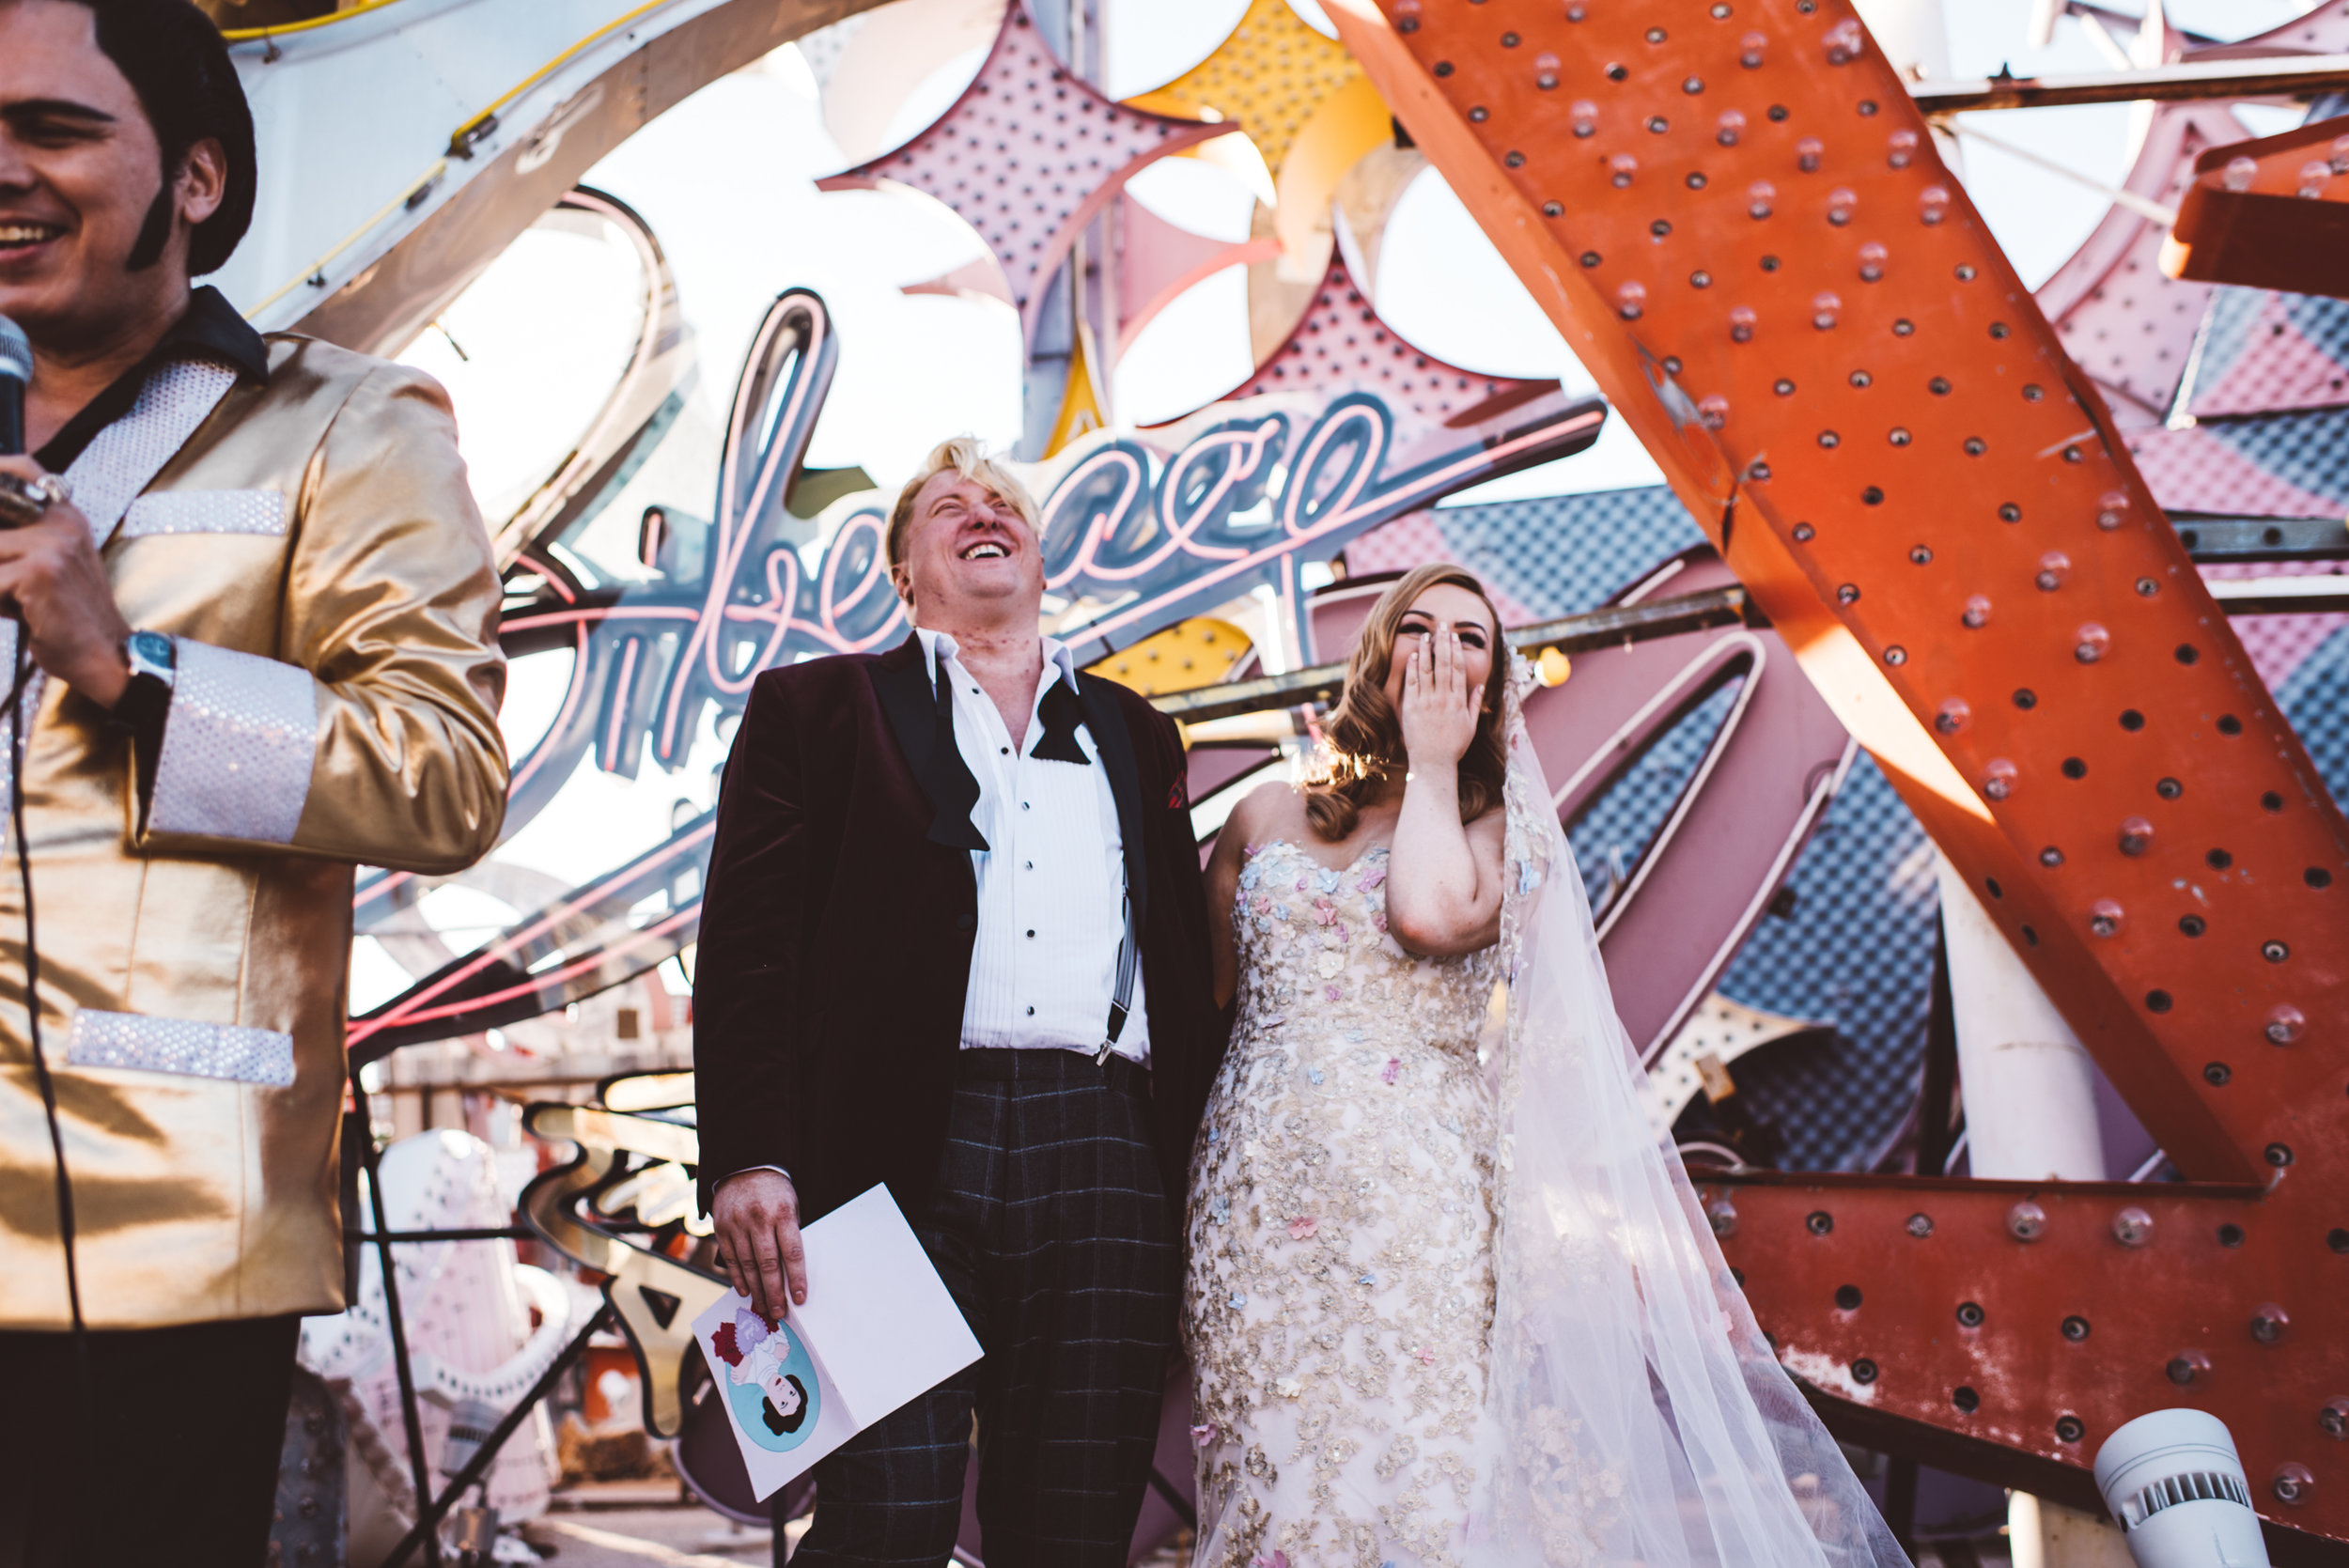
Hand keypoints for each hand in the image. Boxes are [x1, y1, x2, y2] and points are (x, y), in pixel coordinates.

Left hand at [0, 458, 130, 707]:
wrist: (106, 655)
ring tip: (12, 601)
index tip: (0, 523)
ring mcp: (52, 544)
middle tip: (11, 581)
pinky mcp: (41, 570)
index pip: (20, 469)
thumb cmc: (70, 618)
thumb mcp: (48, 568)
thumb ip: (18, 543)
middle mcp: (61, 521)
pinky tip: (17, 613)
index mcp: (65, 516)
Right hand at [712, 1168, 806, 1319]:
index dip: (796, 1278)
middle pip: (768, 1263)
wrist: (744, 1167)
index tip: (799, 1298)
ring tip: (764, 1307)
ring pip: (747, 1264)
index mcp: (782, 1213)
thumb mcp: (792, 1205)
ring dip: (756, 1289)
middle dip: (774, 1291)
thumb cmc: (775, 1192)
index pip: (791, 1252)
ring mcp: (737, 1224)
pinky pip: (730, 1258)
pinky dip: (737, 1277)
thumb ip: (790, 1234)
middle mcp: (758, 1219)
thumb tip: (793, 1271)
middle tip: (779, 1312)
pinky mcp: (721, 1227)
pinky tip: (745, 1290)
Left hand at [1396, 626, 1478, 772]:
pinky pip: (1412, 683)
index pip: (1458, 669)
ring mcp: (1427, 702)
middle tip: (1443, 626)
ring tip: (1427, 635)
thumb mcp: (1470, 726)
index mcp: (1458, 701)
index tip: (1455, 637)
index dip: (1456, 650)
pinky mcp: (1412, 708)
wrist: (1432, 763)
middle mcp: (1443, 698)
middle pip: (1444, 664)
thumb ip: (1475, 704)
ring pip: (1427, 670)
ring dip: (1427, 650)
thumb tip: (1479, 686)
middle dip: (1444, 642)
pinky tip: (1414, 655)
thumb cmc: (1453, 747)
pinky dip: (1413, 668)